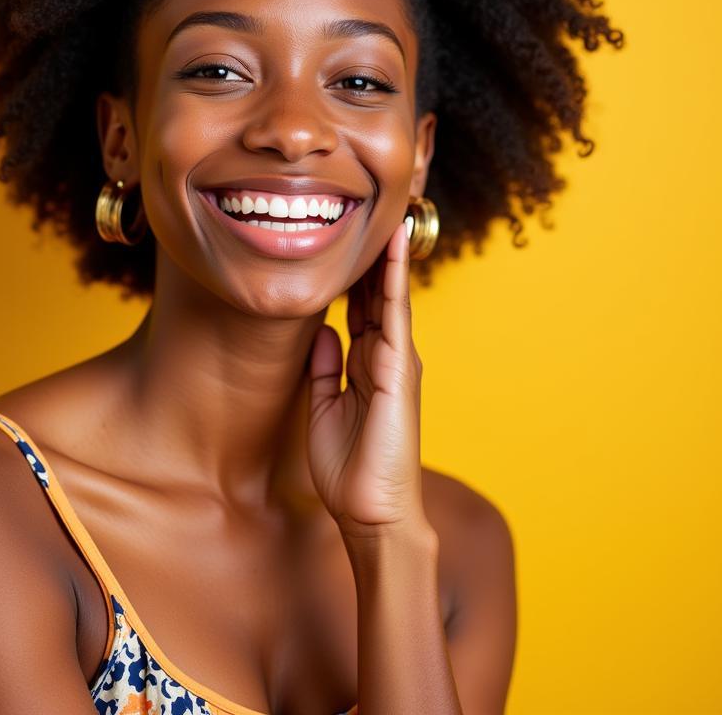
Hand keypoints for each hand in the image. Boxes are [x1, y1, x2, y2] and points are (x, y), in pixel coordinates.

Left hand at [305, 218, 429, 538]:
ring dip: (388, 252)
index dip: (357, 272)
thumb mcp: (323, 408)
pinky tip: (392, 248)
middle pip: (378, 292)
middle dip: (374, 253)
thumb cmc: (348, 468)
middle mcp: (385, 356)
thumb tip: (322, 331)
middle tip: (371, 207)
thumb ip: (324, 367)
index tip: (347, 237)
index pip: (362, 306)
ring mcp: (396, 360)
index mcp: (367, 365)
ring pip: (390, 293)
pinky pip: (396, 314)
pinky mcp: (399, 370)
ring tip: (388, 209)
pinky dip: (395, 278)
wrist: (370, 513)